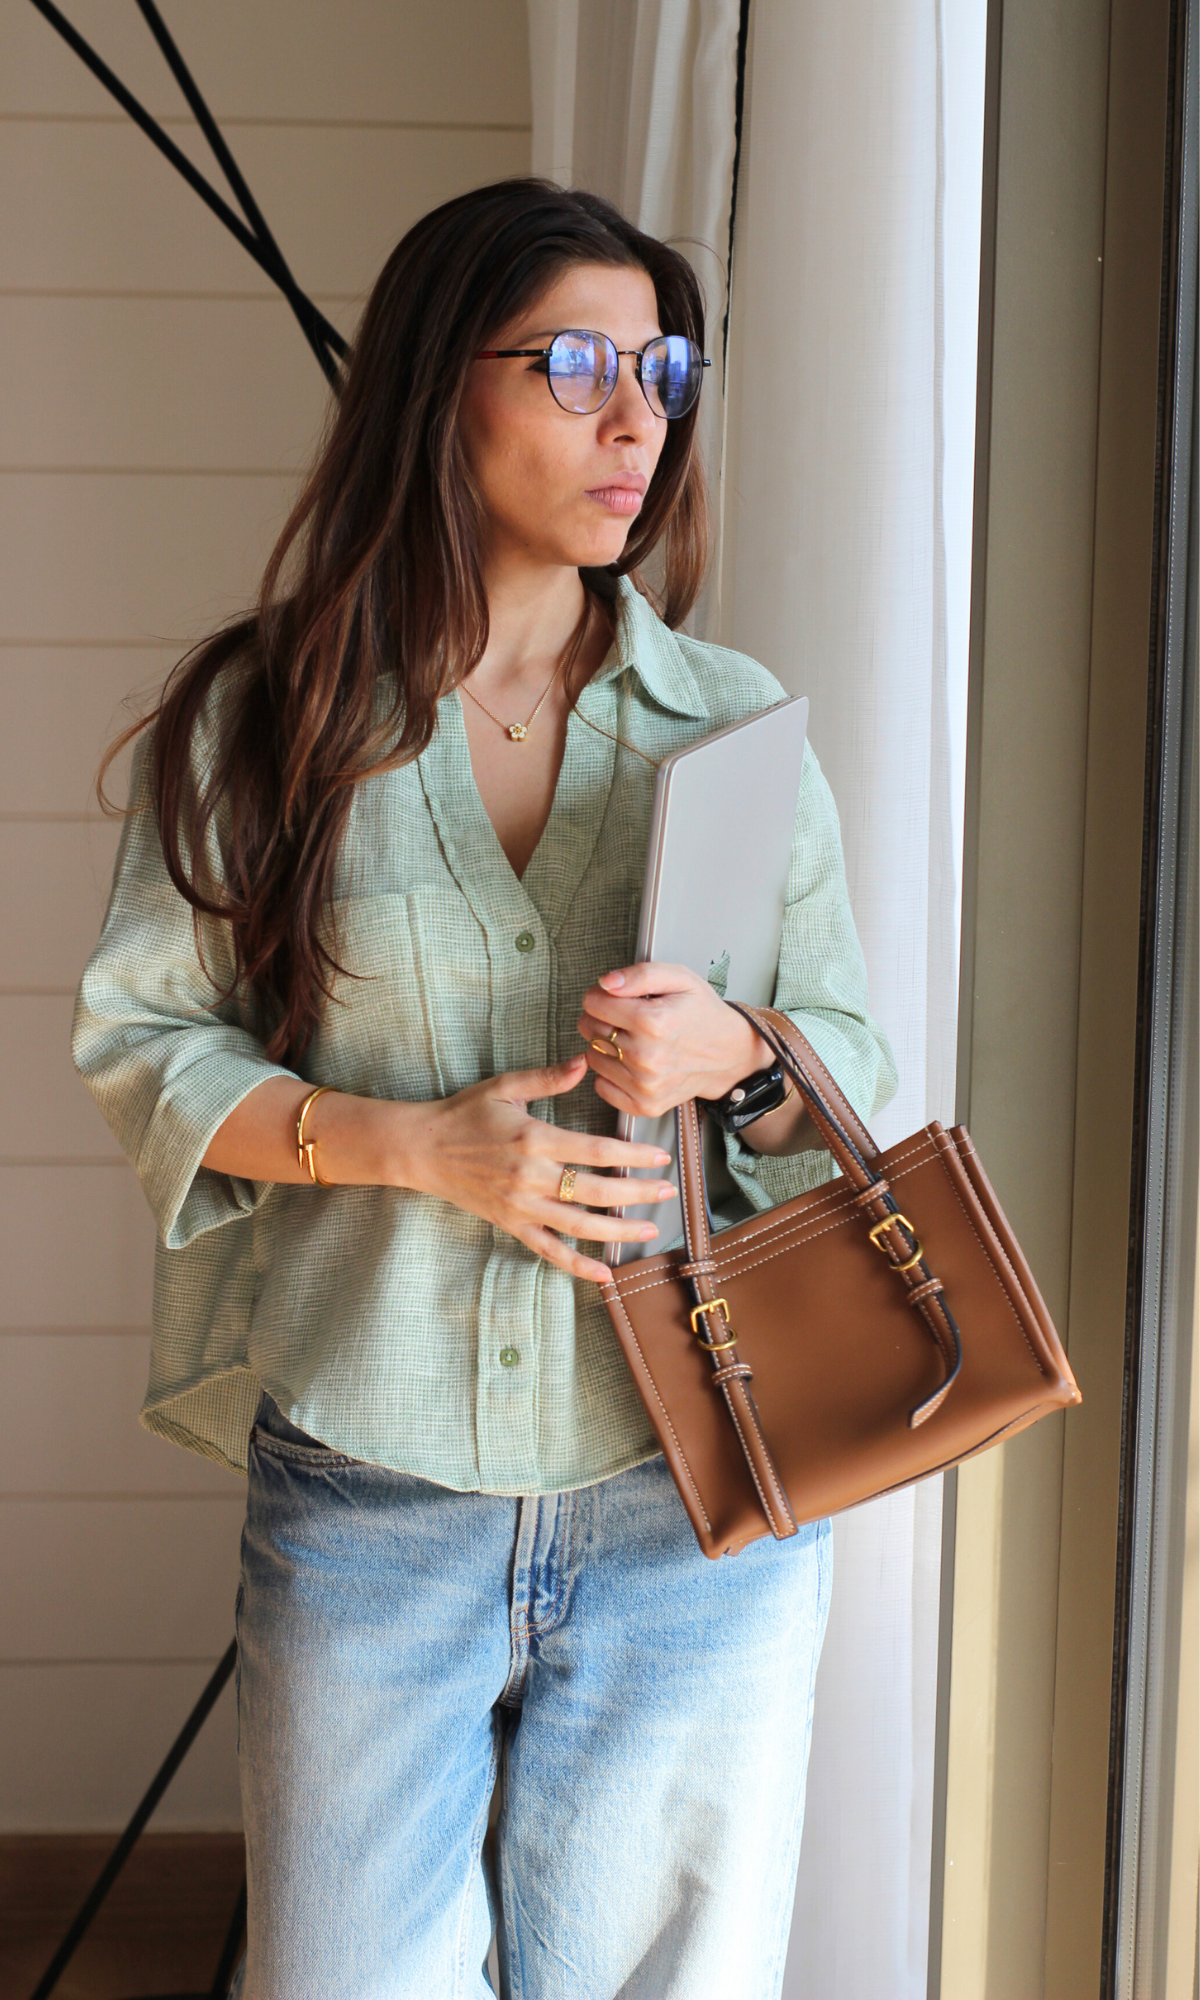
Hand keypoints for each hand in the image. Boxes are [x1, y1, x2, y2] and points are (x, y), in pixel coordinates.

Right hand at [394, 1054, 676, 1283]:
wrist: (422, 1148)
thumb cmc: (464, 1113)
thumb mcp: (505, 1087)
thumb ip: (548, 1078)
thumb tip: (585, 1061)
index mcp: (535, 1139)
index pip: (596, 1151)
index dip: (633, 1156)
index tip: (660, 1158)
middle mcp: (531, 1177)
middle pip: (596, 1191)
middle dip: (637, 1194)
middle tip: (668, 1193)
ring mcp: (521, 1206)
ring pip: (579, 1226)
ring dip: (619, 1231)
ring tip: (650, 1229)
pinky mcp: (511, 1225)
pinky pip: (549, 1251)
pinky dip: (578, 1266)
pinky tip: (605, 1275)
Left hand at [577, 963, 774, 1120]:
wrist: (727, 1054)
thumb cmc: (702, 1014)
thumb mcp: (680, 979)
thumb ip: (640, 974)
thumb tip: (606, 983)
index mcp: (653, 1021)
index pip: (593, 1003)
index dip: (600, 995)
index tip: (615, 998)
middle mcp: (646, 1056)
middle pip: (589, 1029)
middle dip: (600, 1018)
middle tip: (626, 1018)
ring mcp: (645, 1085)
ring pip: (592, 1057)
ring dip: (605, 1046)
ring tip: (632, 1039)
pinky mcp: (644, 1104)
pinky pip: (601, 1086)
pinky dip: (609, 1074)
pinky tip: (630, 1063)